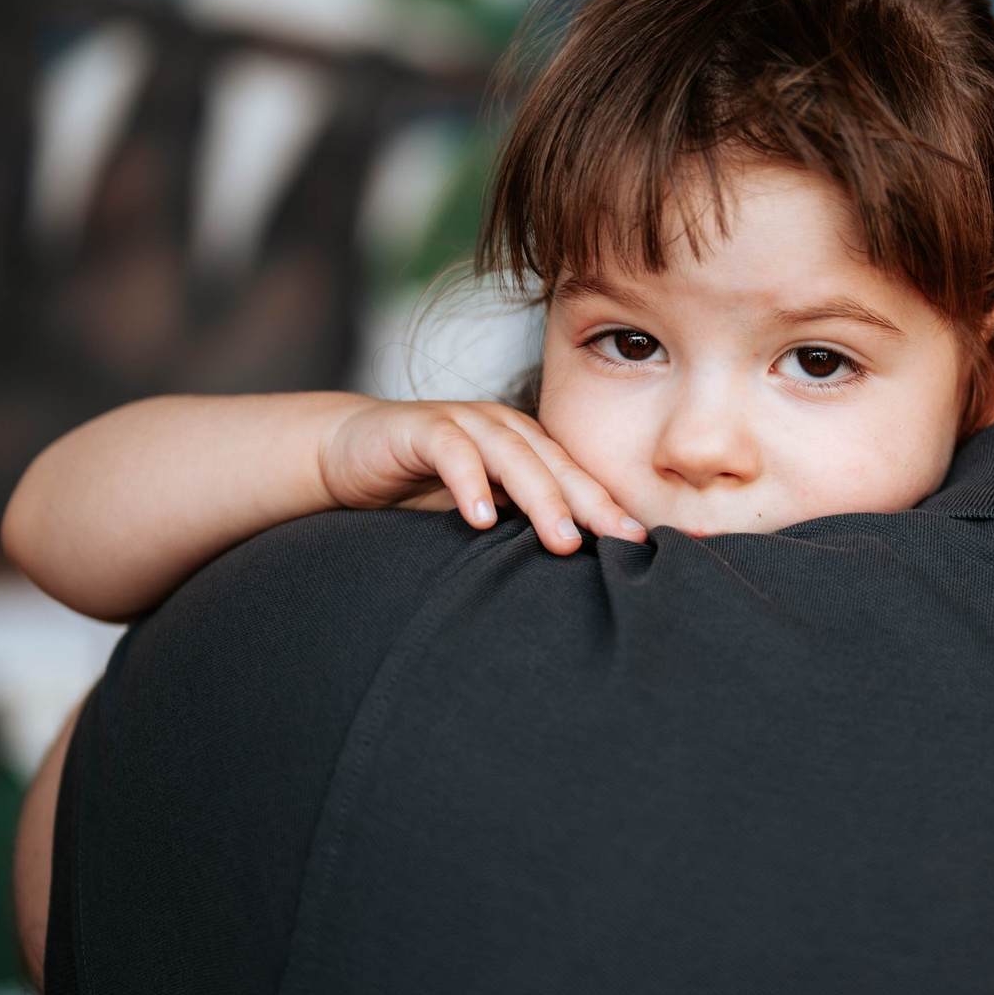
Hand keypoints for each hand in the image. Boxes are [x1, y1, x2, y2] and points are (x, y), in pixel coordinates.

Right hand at [315, 400, 647, 555]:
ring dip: (540, 497)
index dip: (608, 510)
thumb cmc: (422, 488)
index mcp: (528, 448)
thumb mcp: (481, 510)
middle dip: (591, 505)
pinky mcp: (422, 427)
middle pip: (557, 466)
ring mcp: (466, 423)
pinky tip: (480, 518)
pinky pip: (452, 451)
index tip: (642, 546)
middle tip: (621, 541)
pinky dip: (468, 481)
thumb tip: (575, 571)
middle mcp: (505, 430)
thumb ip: (520, 529)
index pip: (577, 479)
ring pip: (514, 456)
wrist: (350, 452)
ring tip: (561, 537)